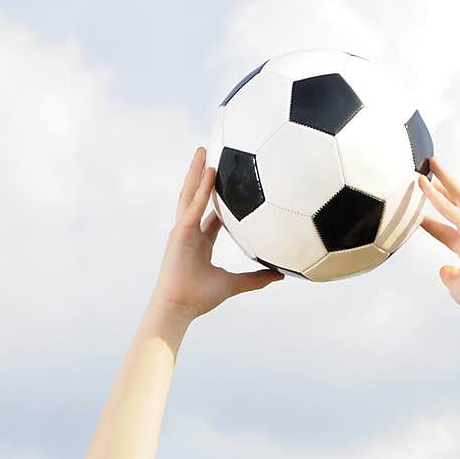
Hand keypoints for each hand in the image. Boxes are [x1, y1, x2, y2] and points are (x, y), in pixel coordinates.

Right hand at [154, 147, 284, 317]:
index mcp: (200, 242)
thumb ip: (256, 278)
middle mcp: (190, 232)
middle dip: (202, 177)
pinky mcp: (179, 232)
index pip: (213, 215)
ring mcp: (183, 230)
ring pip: (191, 195)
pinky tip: (209, 170)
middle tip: (210, 155)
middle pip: (197, 198)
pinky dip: (202, 188)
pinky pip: (194, 206)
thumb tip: (280, 274)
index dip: (220, 199)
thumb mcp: (235, 284)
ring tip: (202, 150)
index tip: (231, 184)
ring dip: (196, 172)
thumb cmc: (200, 298)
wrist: (180, 308)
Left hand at [418, 156, 459, 310]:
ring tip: (431, 162)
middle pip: (458, 202)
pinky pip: (448, 207)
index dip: (431, 223)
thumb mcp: (457, 285)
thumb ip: (449, 275)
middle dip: (444, 186)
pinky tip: (423, 183)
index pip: (447, 229)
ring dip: (443, 177)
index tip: (417, 218)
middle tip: (432, 172)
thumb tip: (444, 269)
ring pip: (457, 195)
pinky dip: (434, 194)